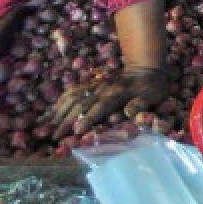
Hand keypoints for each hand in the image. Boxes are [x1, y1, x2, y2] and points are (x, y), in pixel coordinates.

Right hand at [49, 66, 168, 139]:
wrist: (147, 67)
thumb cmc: (152, 86)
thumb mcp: (154, 95)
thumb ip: (141, 104)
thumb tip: (127, 112)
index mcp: (117, 93)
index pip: (99, 107)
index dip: (88, 119)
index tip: (76, 132)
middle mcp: (103, 88)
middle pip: (81, 103)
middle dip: (66, 120)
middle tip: (54, 136)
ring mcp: (97, 84)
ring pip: (74, 95)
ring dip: (61, 109)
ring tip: (48, 124)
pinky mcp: (93, 83)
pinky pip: (74, 89)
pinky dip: (62, 99)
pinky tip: (54, 109)